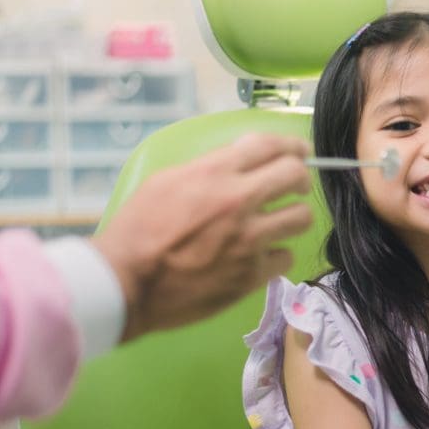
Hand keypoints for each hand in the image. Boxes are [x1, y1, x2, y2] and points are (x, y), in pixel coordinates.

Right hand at [92, 134, 312, 341]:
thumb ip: (206, 168)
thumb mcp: (164, 182)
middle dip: (300, 177)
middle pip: (295, 176)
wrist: (128, 284)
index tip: (300, 150)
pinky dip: (276, 255)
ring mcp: (249, 240)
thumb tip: (238, 160)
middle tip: (295, 185)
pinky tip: (263, 256)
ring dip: (292, 216)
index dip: (291, 144)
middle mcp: (238, 201)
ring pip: (301, 218)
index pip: (269, 146)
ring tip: (280, 222)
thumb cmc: (137, 231)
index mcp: (213, 173)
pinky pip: (286, 257)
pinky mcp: (251, 274)